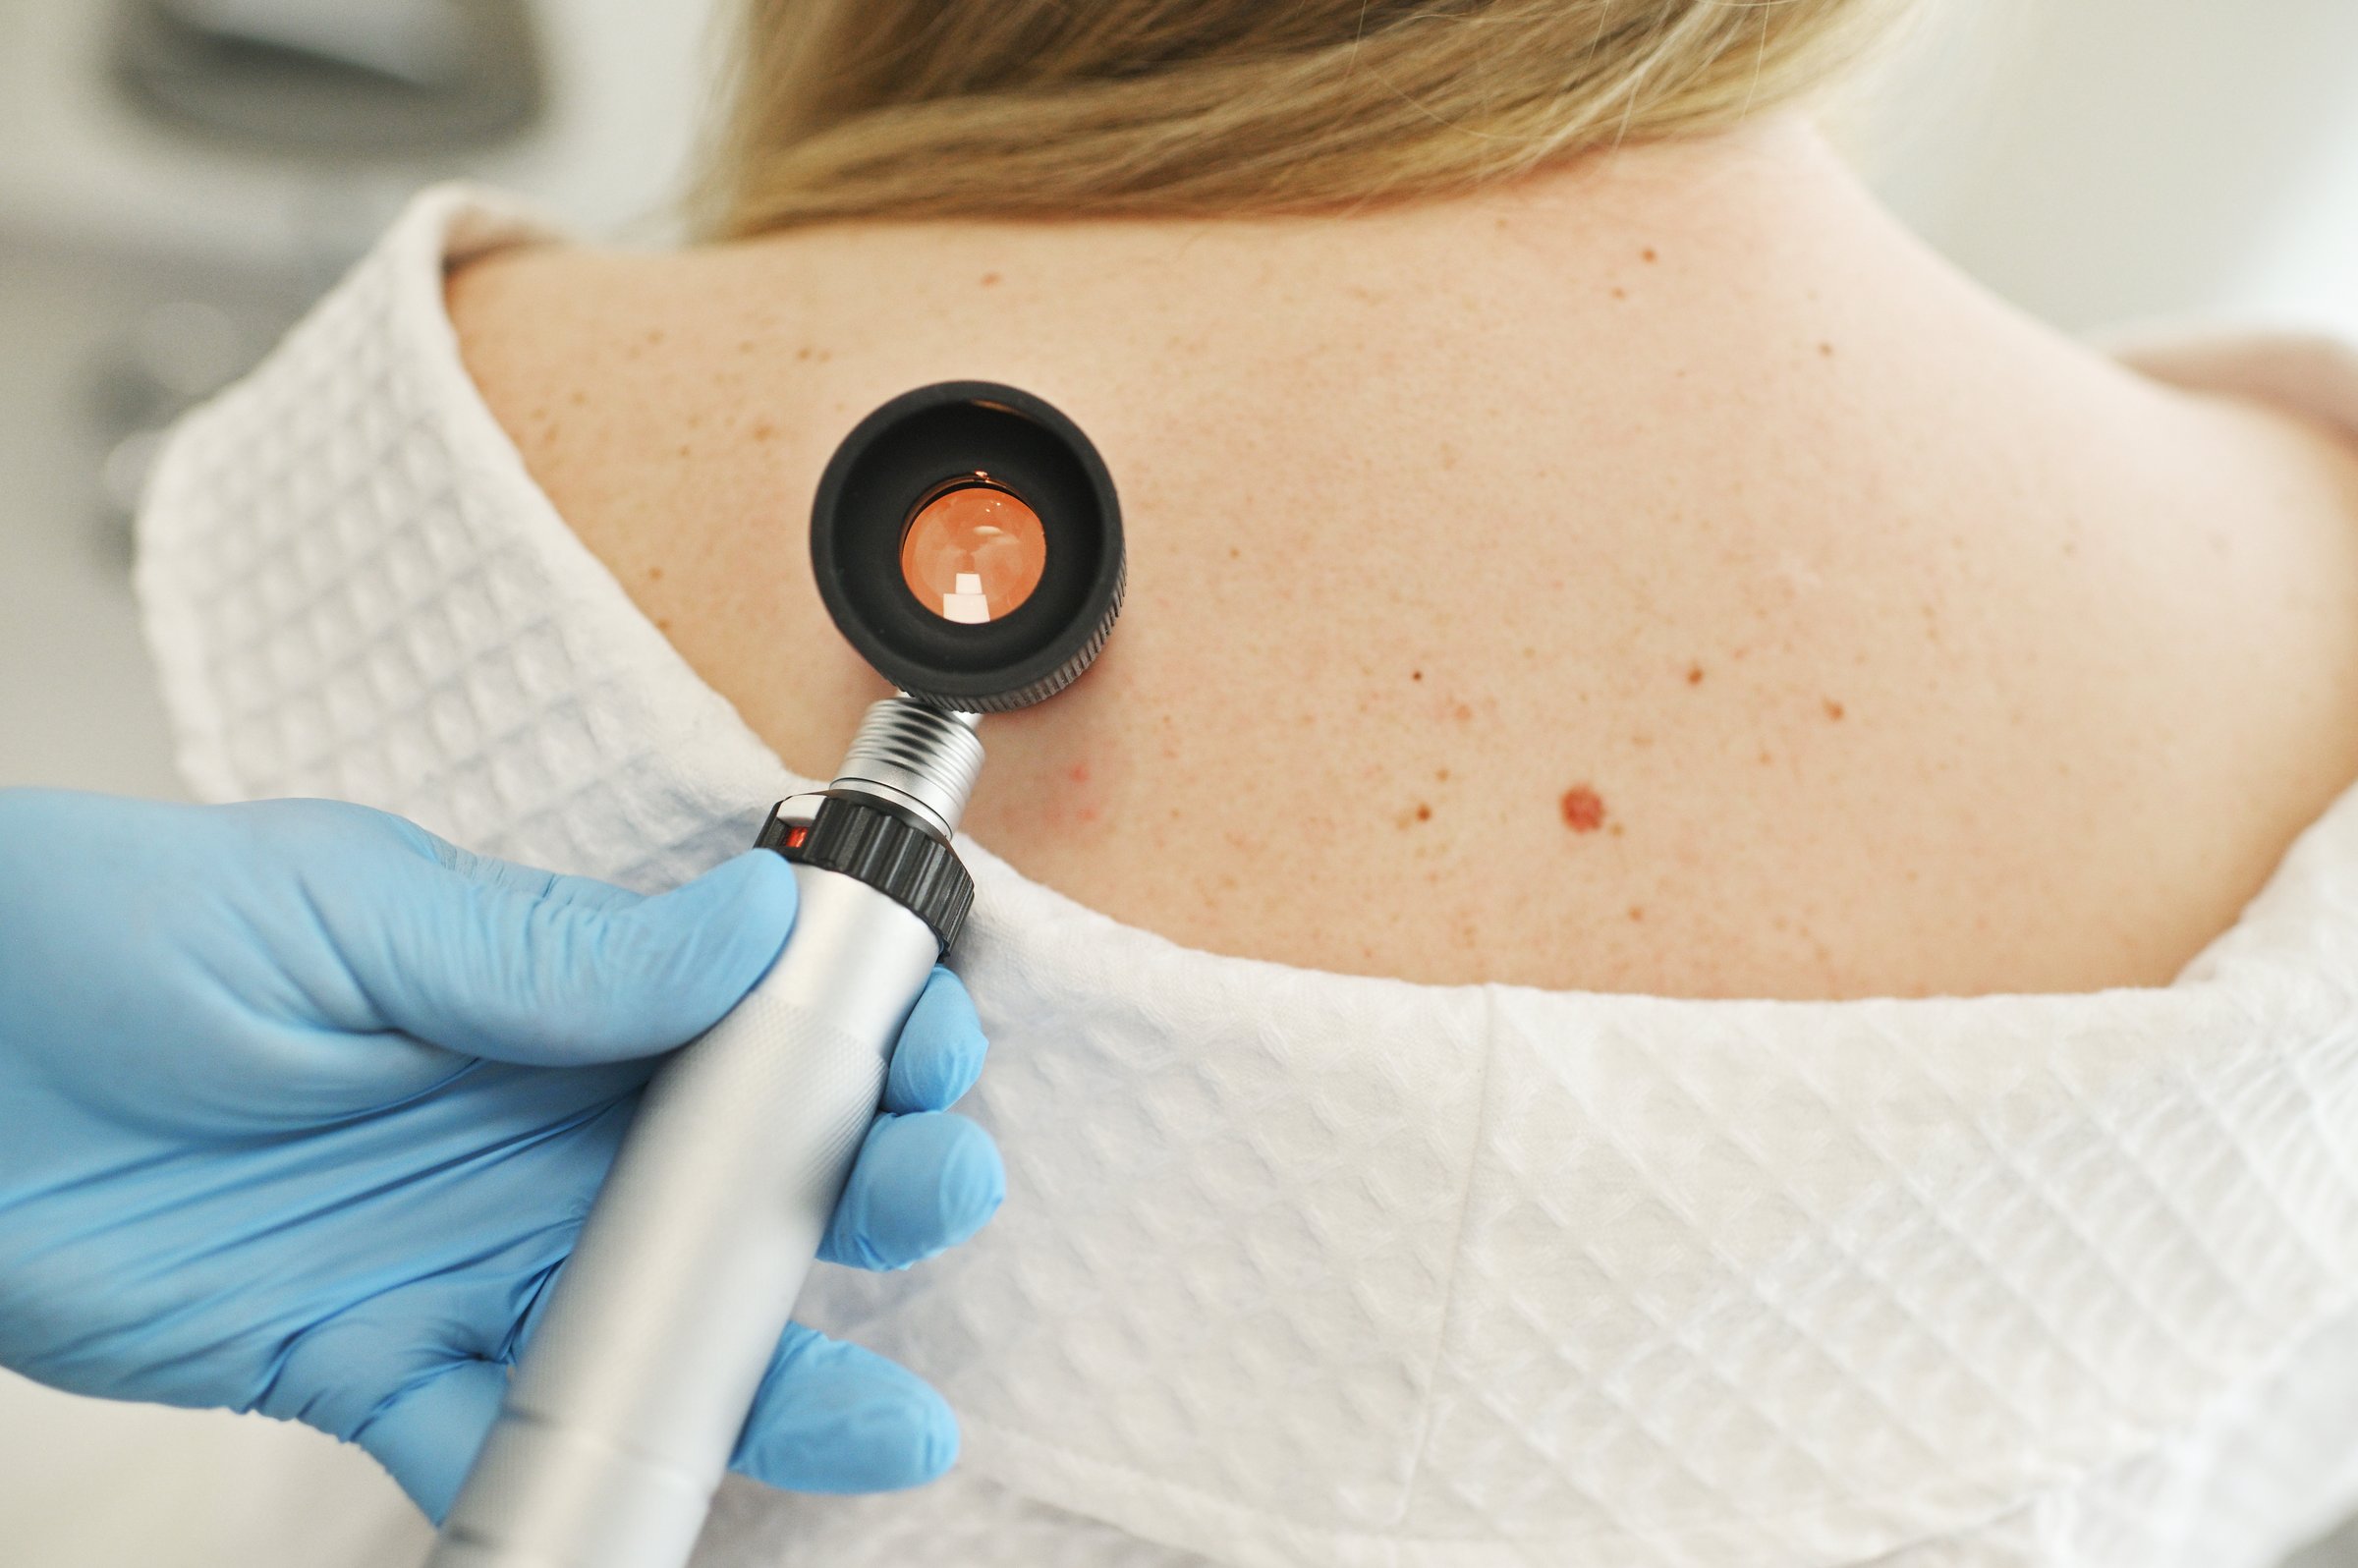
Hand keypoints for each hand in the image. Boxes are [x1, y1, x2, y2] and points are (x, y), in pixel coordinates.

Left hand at [0, 789, 1000, 1519]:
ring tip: (875, 1419)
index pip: (754, 1021)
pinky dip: (560, 1496)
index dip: (858, 1041)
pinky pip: (490, 1443)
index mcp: (553, 995)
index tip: (925, 1062)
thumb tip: (754, 928)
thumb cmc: (121, 932)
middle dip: (859, 1192)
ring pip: (656, 1331)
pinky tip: (638, 1513)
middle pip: (743, 1183)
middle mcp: (538, 1128)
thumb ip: (552, 955)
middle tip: (925, 1199)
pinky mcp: (374, 1360)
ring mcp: (469, 1251)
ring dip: (767, 1373)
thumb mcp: (355, 913)